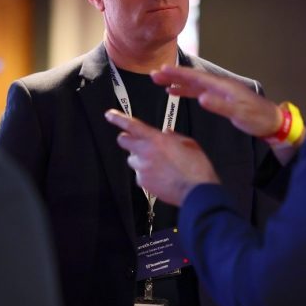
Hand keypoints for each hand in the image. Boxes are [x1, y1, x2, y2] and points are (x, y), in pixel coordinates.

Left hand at [104, 109, 219, 206]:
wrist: (196, 191)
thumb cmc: (196, 168)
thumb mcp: (189, 143)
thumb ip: (174, 136)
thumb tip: (166, 133)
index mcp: (157, 139)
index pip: (132, 125)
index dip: (118, 118)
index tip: (110, 114)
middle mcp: (145, 153)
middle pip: (123, 141)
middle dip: (128, 139)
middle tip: (137, 142)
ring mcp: (142, 169)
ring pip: (132, 160)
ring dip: (140, 159)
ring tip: (157, 165)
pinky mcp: (143, 183)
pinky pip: (139, 176)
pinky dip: (146, 175)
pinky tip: (160, 177)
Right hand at [151, 65, 282, 138]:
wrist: (271, 122)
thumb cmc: (257, 118)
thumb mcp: (239, 114)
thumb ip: (220, 106)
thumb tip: (201, 98)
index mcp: (223, 86)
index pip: (196, 77)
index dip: (178, 74)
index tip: (162, 71)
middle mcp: (219, 85)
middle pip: (192, 77)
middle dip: (173, 75)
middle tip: (154, 74)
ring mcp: (219, 91)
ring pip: (193, 83)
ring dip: (176, 82)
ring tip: (159, 82)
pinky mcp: (219, 98)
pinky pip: (197, 91)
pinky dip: (185, 90)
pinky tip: (175, 92)